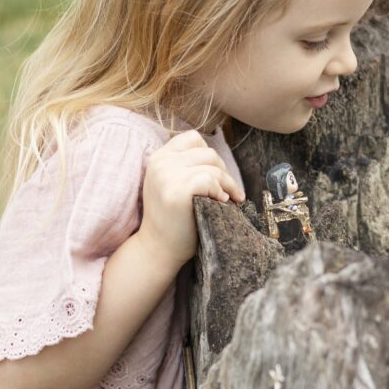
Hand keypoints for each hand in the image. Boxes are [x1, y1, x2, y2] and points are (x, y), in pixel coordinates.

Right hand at [136, 130, 244, 273]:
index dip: (209, 156)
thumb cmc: (173, 219)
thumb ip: (185, 166)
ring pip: (212, 165)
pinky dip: (221, 191)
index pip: (193, 138)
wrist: (158, 249)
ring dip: (227, 183)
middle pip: (207, 152)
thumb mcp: (171, 184)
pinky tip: (220, 203)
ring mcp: (166, 175)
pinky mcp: (176, 190)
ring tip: (230, 199)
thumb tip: (218, 156)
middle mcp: (160, 162)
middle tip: (230, 192)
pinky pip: (210, 180)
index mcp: (159, 157)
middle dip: (224, 172)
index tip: (217, 175)